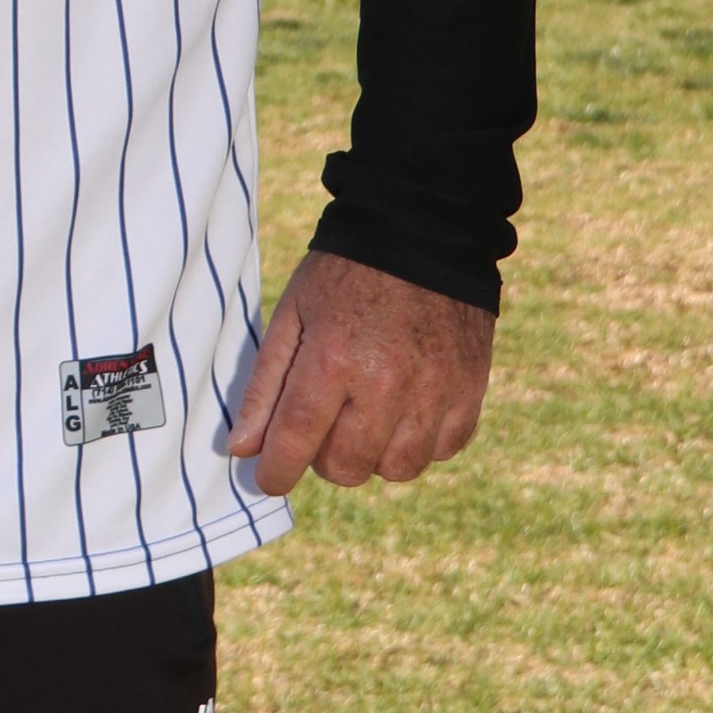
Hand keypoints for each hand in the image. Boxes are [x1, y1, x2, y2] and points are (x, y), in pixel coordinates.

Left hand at [227, 249, 496, 497]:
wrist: (423, 232)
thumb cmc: (345, 275)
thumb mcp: (293, 315)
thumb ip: (266, 385)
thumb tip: (243, 449)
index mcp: (333, 358)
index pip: (296, 441)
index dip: (276, 471)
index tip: (268, 479)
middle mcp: (387, 382)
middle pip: (348, 466)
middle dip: (325, 457)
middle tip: (324, 424)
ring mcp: (435, 390)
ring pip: (397, 469)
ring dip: (375, 454)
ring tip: (367, 415)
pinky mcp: (470, 390)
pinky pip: (441, 450)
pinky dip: (420, 441)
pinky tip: (407, 409)